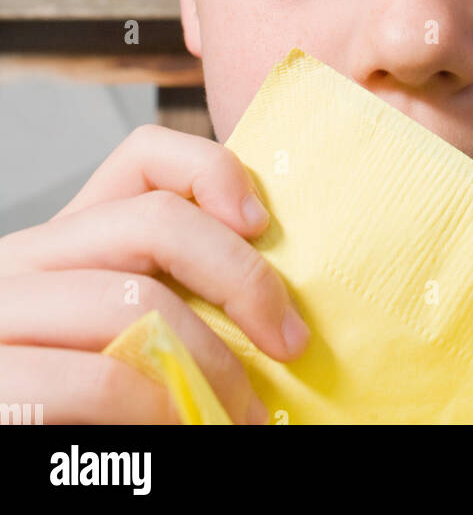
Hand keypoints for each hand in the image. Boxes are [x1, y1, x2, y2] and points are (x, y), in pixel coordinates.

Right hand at [0, 123, 309, 423]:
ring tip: (244, 411)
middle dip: (240, 278)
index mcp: (66, 241)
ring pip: (133, 302)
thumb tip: (277, 296)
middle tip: (289, 340)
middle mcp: (24, 261)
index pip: (143, 156)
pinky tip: (185, 426)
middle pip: (155, 221)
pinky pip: (100, 379)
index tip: (263, 225)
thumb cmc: (86, 407)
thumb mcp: (130, 335)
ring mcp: (2, 316)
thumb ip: (176, 296)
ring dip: (212, 363)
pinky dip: (161, 406)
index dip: (212, 171)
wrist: (13, 470)